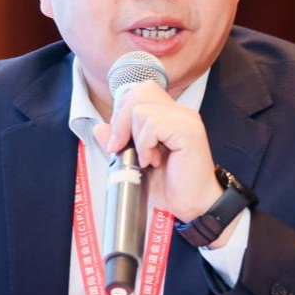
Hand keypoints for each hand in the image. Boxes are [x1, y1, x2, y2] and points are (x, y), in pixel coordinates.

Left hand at [92, 80, 221, 223]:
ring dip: (135, 137)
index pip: (139, 90)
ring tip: (145, 158)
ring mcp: (185, 119)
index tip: (118, 139)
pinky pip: (154, 125)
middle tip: (121, 147)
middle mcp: (179, 112)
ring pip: (141, 108)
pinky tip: (153, 160)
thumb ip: (119, 143)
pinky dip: (145, 144)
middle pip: (138, 92)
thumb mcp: (136, 163)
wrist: (195, 205)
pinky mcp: (188, 131)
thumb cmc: (172, 185)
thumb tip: (99, 128)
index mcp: (169, 114)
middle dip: (121, 121)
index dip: (122, 111)